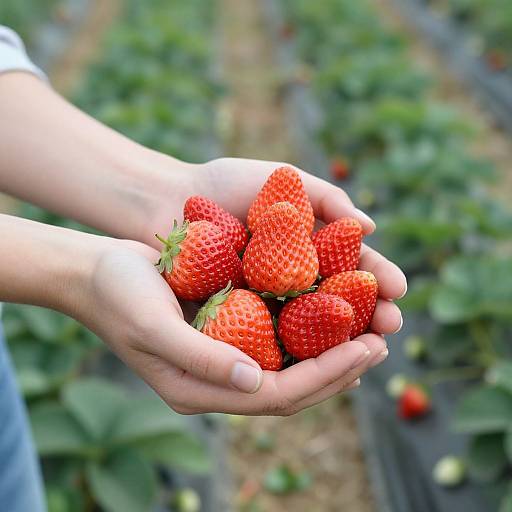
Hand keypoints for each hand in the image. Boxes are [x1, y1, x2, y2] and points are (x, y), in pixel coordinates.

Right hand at [80, 241, 384, 414]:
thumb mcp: (154, 326)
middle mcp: (217, 380)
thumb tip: (256, 383)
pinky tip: (331, 315)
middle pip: (292, 386)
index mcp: (199, 389)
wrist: (96, 272)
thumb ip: (201, 358)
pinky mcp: (225, 332)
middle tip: (381, 343)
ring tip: (369, 332)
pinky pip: (276, 338)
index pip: (277, 394)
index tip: (366, 349)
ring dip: (331, 352)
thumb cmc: (118, 294)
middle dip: (340, 368)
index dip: (325, 375)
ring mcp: (222, 358)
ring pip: (290, 365)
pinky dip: (308, 330)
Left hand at [146, 157, 405, 338]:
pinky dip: (297, 356)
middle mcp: (295, 279)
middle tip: (390, 329)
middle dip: (369, 317)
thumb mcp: (280, 182)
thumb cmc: (223, 184)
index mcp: (310, 246)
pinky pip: (272, 344)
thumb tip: (371, 226)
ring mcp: (269, 302)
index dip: (378, 279)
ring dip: (341, 344)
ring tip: (365, 353)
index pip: (354, 267)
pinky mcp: (240, 321)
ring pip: (312, 331)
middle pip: (341, 304)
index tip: (398, 291)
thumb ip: (325, 198)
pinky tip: (318, 368)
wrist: (168, 200)